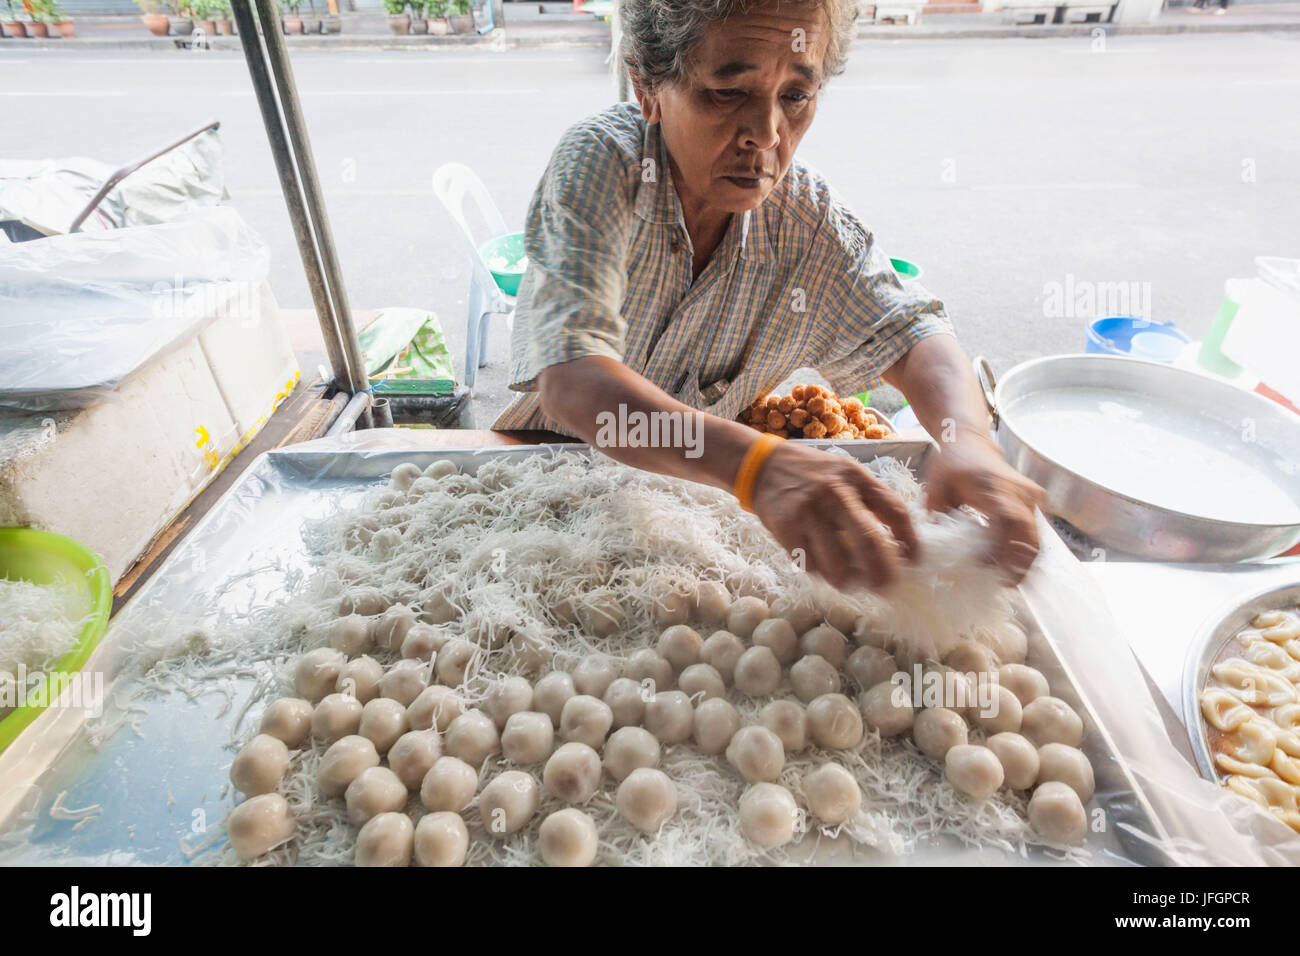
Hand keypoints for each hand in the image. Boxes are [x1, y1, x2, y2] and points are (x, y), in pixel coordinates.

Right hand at [748, 442, 918, 590]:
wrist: (761, 465)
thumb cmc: (810, 473)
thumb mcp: (844, 473)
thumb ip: (868, 498)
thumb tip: (896, 540)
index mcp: (855, 478)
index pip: (894, 510)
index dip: (910, 539)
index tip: (914, 560)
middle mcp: (834, 492)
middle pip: (869, 541)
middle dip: (882, 572)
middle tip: (885, 586)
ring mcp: (809, 510)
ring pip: (837, 561)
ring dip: (847, 579)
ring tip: (849, 582)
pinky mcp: (786, 527)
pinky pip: (809, 562)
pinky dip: (819, 572)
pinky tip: (821, 568)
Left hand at [923, 430, 1044, 583]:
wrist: (970, 440)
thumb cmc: (950, 465)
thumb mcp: (936, 490)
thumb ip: (937, 517)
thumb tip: (937, 549)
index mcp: (995, 487)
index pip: (1010, 523)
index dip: (1003, 549)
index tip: (986, 566)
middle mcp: (1019, 490)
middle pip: (1030, 534)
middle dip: (1020, 563)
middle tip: (1004, 582)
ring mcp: (1030, 494)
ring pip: (1036, 534)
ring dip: (1024, 558)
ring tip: (1006, 576)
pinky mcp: (1035, 498)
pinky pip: (1034, 528)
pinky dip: (1024, 546)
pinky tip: (1009, 560)